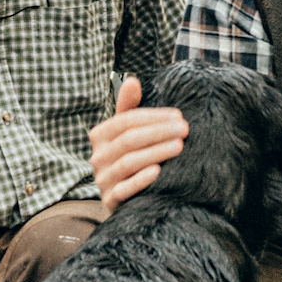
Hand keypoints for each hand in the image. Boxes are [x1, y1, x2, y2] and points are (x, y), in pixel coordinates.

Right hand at [90, 76, 187, 214]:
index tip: (178, 116)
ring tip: (179, 146)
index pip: (125, 121)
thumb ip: (129, 107)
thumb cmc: (130, 157)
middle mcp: (97, 157)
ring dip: (155, 152)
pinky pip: (124, 189)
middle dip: (158, 132)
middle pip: (128, 140)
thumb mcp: (127, 132)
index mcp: (99, 136)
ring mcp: (103, 180)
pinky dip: (140, 180)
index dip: (152, 117)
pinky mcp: (110, 201)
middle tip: (184, 129)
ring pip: (128, 163)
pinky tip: (158, 172)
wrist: (126, 198)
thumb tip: (133, 80)